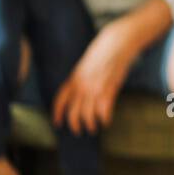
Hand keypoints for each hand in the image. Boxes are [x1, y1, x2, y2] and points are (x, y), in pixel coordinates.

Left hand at [51, 17, 139, 134]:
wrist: (116, 43)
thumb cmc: (102, 52)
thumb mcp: (84, 65)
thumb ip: (80, 80)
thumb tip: (78, 93)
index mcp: (74, 79)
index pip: (61, 100)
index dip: (57, 113)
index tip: (57, 123)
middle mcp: (82, 86)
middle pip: (73, 112)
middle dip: (75, 125)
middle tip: (79, 131)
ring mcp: (95, 89)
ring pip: (87, 115)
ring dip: (90, 124)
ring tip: (93, 128)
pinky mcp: (109, 90)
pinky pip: (103, 111)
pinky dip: (105, 119)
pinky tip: (106, 121)